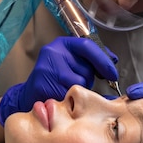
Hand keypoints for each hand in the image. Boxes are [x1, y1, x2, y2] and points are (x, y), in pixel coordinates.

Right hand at [0, 36, 118, 125]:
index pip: (88, 46)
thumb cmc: (55, 77)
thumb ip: (90, 58)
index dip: (103, 61)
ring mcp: (47, 69)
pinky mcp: (43, 85)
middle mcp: (53, 53)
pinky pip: (69, 95)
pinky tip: (61, 96)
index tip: (112, 73)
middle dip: (88, 79)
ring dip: (79, 90)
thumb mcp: (71, 61)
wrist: (30, 94)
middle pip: (86, 69)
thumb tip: (112, 60)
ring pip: (80, 83)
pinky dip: (70, 99)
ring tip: (66, 88)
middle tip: (74, 82)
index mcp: (62, 43)